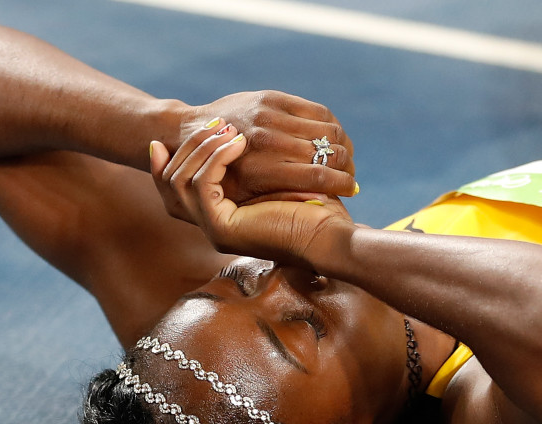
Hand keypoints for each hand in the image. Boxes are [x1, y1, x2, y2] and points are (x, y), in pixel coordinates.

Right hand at [150, 121, 354, 268]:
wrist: (331, 239)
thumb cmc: (315, 210)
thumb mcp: (279, 178)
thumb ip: (257, 163)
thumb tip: (238, 132)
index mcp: (220, 215)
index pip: (174, 188)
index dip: (165, 161)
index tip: (176, 133)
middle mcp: (210, 224)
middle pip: (168, 183)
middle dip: (184, 147)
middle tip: (212, 123)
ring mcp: (212, 229)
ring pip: (179, 180)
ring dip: (201, 148)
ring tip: (228, 130)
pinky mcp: (220, 228)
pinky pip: (201, 185)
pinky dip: (215, 159)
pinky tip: (238, 142)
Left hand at [176, 91, 356, 204]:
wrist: (190, 133)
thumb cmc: (219, 176)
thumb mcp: (244, 200)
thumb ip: (279, 201)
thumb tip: (320, 207)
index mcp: (261, 172)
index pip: (319, 177)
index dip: (343, 185)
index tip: (351, 190)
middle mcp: (266, 142)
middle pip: (328, 153)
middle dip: (347, 166)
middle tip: (350, 175)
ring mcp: (269, 116)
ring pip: (327, 130)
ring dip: (343, 144)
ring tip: (344, 157)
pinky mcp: (272, 97)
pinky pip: (317, 111)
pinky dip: (331, 125)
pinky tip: (331, 138)